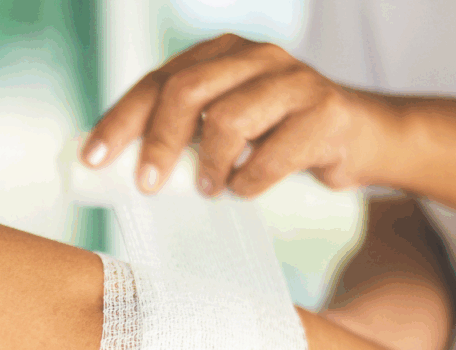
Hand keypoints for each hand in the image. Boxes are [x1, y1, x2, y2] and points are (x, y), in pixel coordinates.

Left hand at [80, 34, 402, 197]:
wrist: (361, 137)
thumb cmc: (279, 136)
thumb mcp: (230, 124)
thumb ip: (188, 133)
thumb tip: (123, 173)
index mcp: (221, 54)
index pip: (157, 81)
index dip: (120, 120)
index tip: (94, 159)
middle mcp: (255, 56)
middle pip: (185, 92)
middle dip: (158, 143)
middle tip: (148, 184)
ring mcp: (293, 79)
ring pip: (228, 120)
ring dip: (210, 166)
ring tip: (211, 190)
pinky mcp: (326, 111)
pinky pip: (274, 152)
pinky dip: (251, 181)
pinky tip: (246, 190)